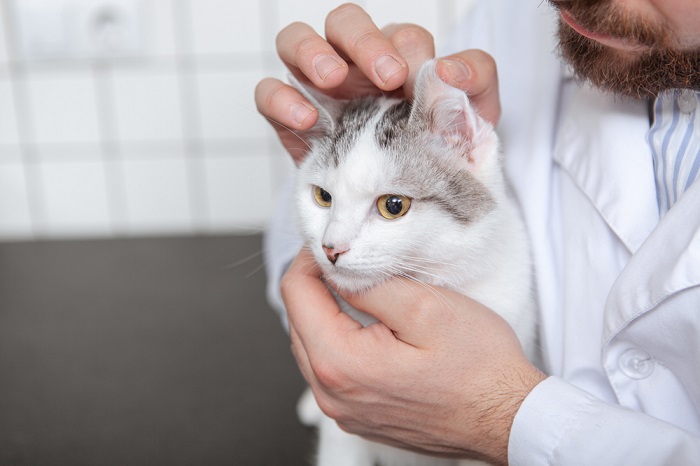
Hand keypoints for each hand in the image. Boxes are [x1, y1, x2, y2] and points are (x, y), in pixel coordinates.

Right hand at [254, 3, 500, 162]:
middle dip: (363, 41)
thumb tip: (448, 69)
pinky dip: (281, 99)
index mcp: (401, 60)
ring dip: (312, 53)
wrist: (400, 204)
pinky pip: (269, 92)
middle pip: (345, 22)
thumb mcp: (473, 119)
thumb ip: (474, 83)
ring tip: (332, 80)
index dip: (406, 48)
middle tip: (385, 76)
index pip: (401, 35)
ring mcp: (319, 89)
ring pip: (296, 42)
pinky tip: (307, 119)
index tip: (413, 78)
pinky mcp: (291, 118)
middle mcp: (356, 66)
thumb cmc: (437, 154)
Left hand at [282, 249, 545, 464]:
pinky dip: (341, 340)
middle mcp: (333, 394)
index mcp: (342, 363)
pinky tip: (368, 327)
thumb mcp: (426, 307)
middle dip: (317, 285)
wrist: (508, 418)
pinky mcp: (359, 415)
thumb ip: (370, 284)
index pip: (296, 294)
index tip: (332, 245)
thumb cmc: (479, 369)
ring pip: (312, 346)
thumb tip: (337, 268)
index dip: (310, 259)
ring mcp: (344, 410)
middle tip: (348, 262)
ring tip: (358, 289)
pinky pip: (332, 370)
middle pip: (298, 321)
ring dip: (327, 313)